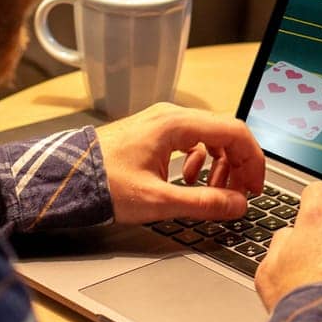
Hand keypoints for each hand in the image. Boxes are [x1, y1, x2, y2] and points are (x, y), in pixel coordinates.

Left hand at [96, 103, 265, 222]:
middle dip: (238, 164)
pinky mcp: (152, 133)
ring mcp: (161, 122)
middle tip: (239, 194)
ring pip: (209, 137)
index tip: (256, 187)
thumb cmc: (103, 185)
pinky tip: (188, 180)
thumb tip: (238, 205)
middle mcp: (170, 116)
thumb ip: (204, 203)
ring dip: (220, 164)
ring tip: (214, 191)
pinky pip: (190, 141)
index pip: (235, 132)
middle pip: (224, 132)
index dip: (253, 161)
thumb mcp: (158, 201)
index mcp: (175, 124)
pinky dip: (199, 161)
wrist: (65, 178)